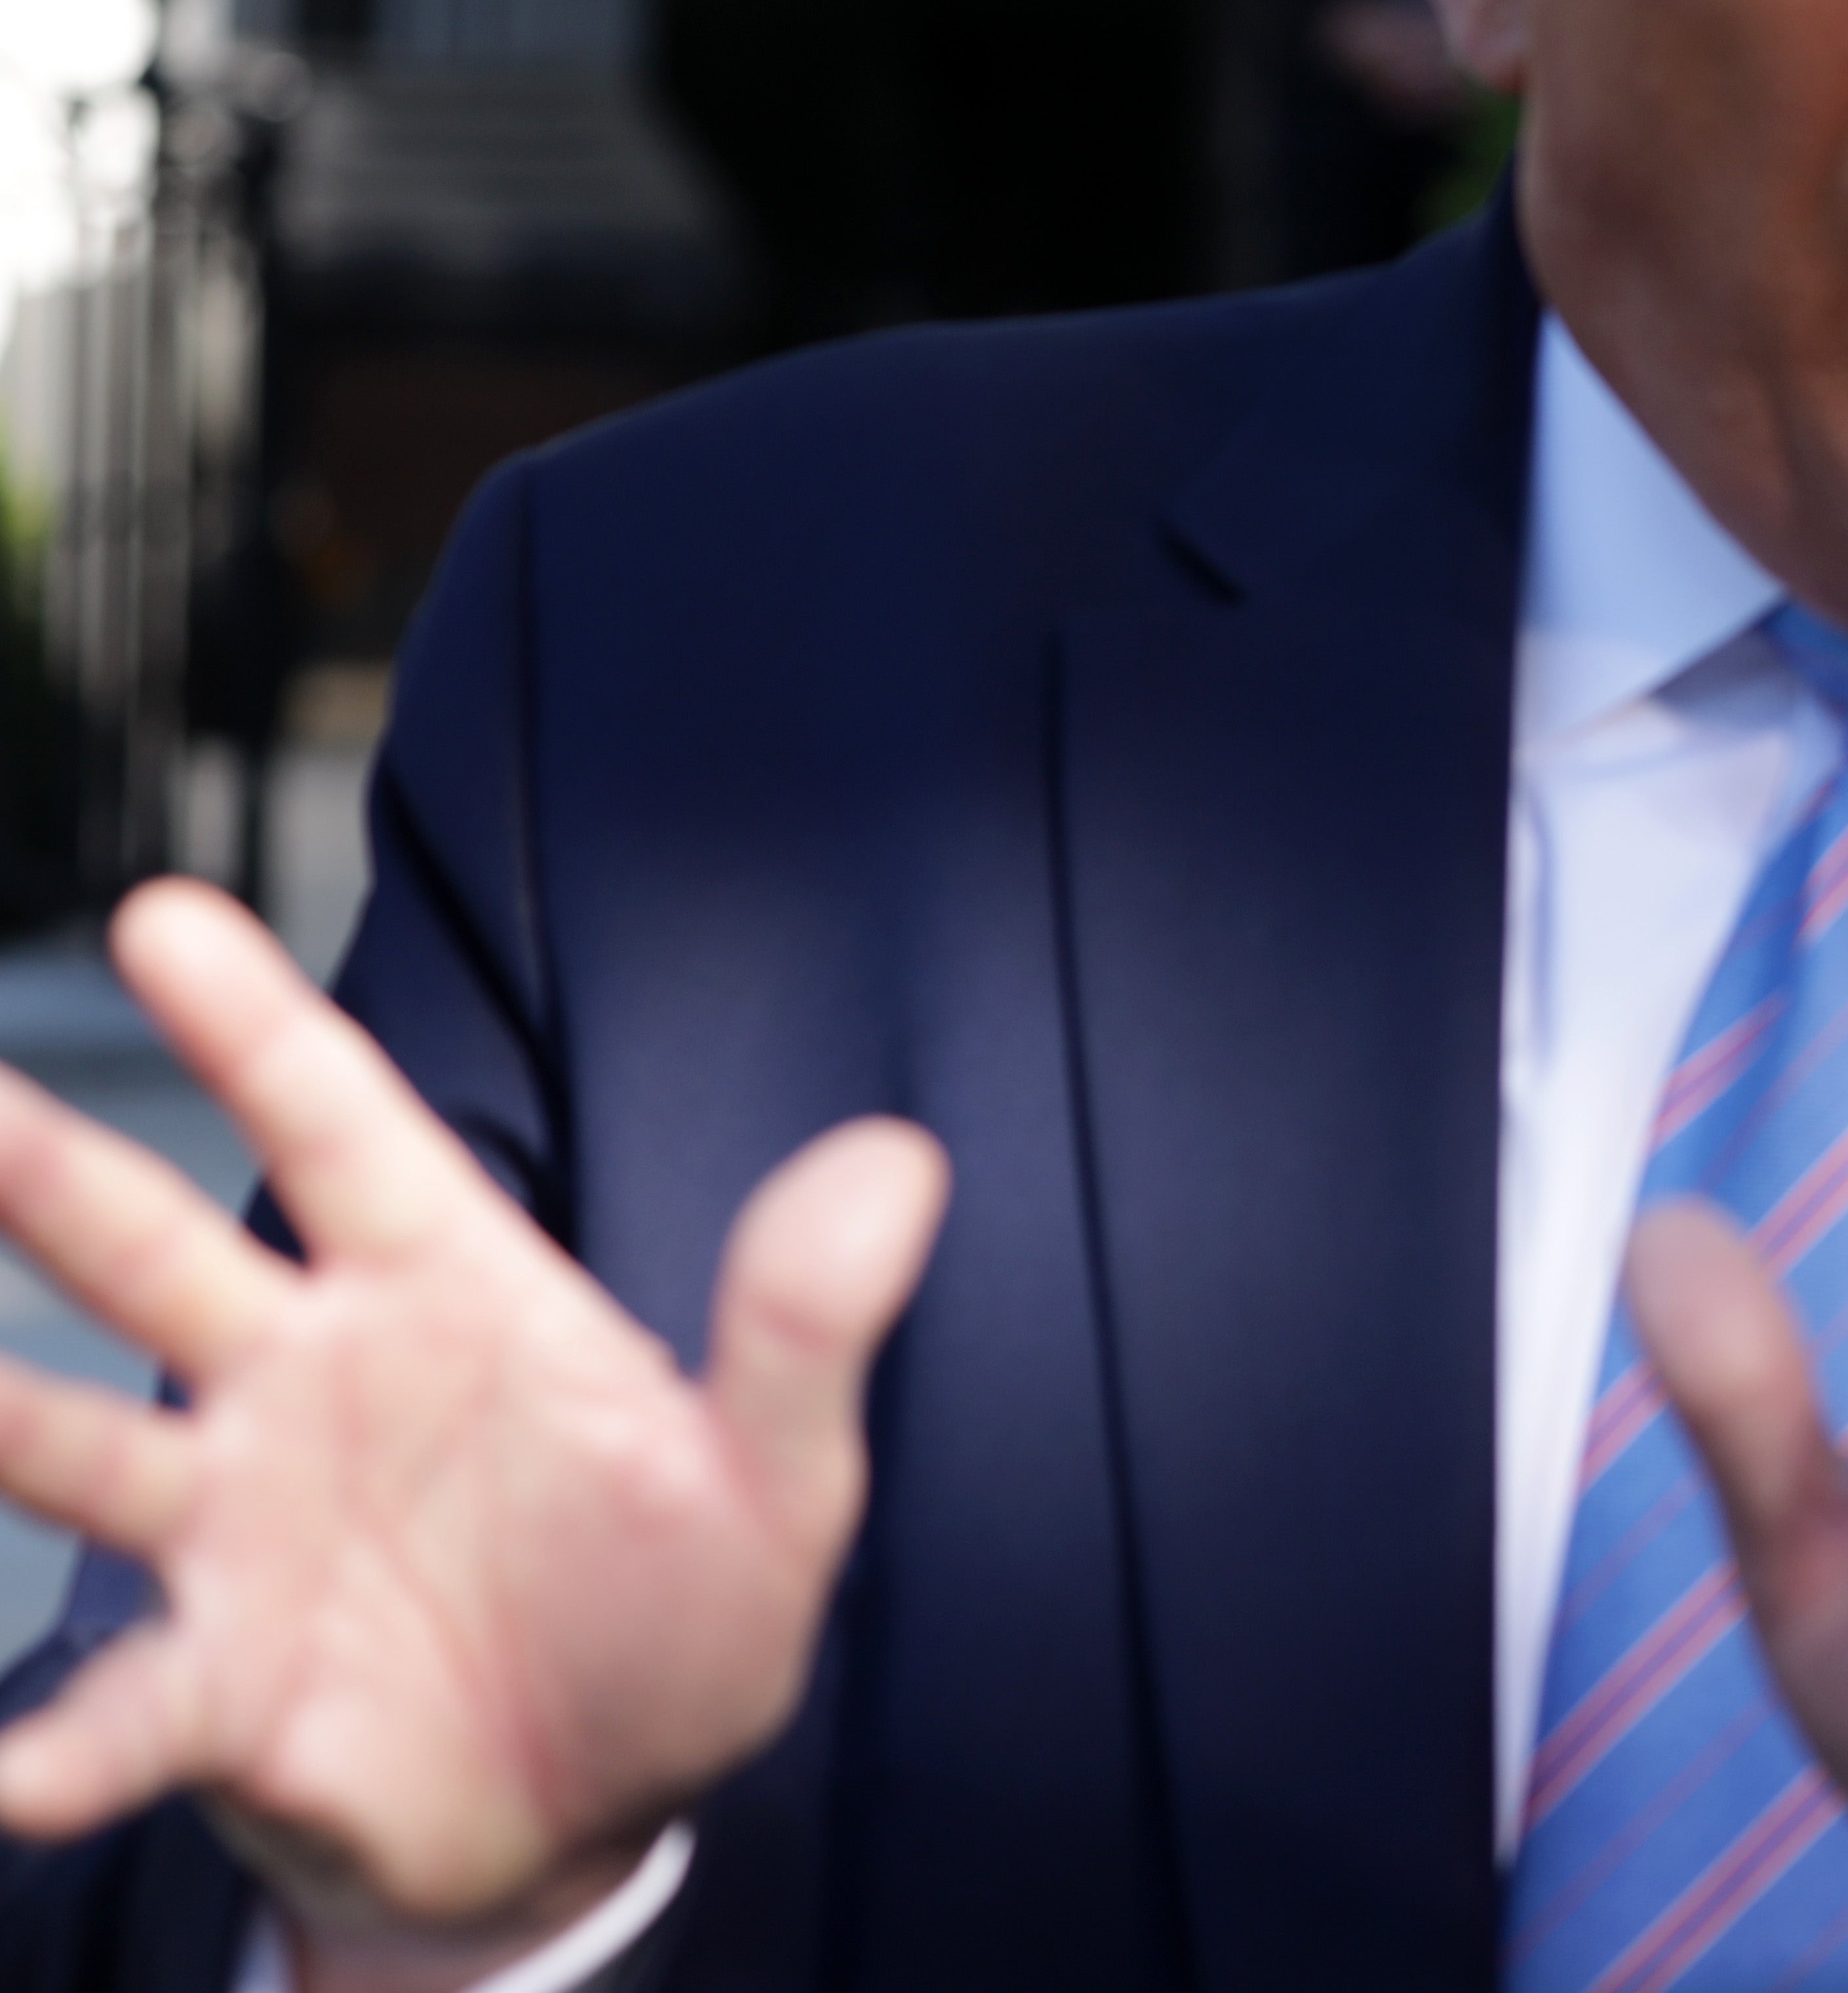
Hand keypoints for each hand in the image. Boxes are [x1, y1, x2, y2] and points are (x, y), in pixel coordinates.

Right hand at [0, 882, 947, 1987]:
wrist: (610, 1797)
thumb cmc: (681, 1612)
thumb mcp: (772, 1479)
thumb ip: (806, 1328)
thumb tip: (899, 1160)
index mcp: (449, 1297)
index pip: (341, 1123)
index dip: (253, 1022)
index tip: (156, 910)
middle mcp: (311, 1386)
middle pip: (155, 1251)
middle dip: (49, 1170)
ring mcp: (242, 1531)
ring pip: (75, 1447)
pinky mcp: (220, 1689)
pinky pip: (118, 1710)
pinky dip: (53, 1744)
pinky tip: (17, 1775)